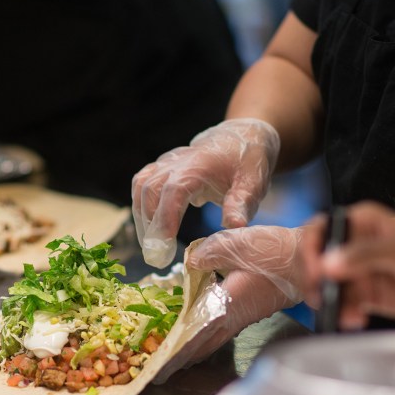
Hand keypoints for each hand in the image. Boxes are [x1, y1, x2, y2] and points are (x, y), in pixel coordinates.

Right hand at [132, 118, 280, 266]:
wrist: (241, 137)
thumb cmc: (248, 162)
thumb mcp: (253, 183)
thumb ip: (241, 204)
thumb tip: (233, 227)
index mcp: (199, 164)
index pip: (173, 190)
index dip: (165, 217)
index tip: (164, 246)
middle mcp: (177, 160)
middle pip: (150, 189)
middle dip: (150, 225)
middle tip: (157, 258)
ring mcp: (166, 162)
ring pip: (140, 187)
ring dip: (142, 218)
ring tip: (152, 248)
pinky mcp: (161, 168)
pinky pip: (141, 184)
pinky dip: (141, 207)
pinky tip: (150, 230)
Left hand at [155, 226, 304, 381]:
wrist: (307, 258)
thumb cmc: (274, 252)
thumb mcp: (235, 244)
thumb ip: (206, 254)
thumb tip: (190, 262)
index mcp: (227, 305)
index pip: (196, 335)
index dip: (178, 351)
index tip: (162, 366)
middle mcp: (236, 316)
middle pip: (205, 344)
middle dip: (184, 357)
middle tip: (165, 367)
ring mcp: (246, 315)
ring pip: (216, 338)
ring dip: (196, 347)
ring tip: (179, 353)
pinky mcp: (254, 309)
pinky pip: (225, 328)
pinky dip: (209, 334)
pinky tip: (203, 329)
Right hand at [302, 202, 394, 329]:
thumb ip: (366, 255)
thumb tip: (328, 263)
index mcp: (362, 223)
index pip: (321, 228)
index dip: (310, 248)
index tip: (315, 270)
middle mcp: (356, 244)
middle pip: (317, 260)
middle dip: (315, 281)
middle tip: (323, 298)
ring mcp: (360, 271)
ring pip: (326, 286)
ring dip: (330, 302)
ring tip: (347, 315)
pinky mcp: (366, 295)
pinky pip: (341, 304)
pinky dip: (342, 314)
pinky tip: (356, 320)